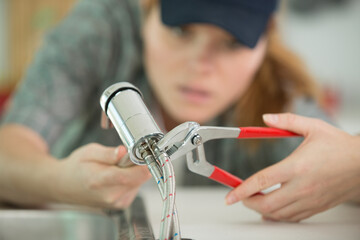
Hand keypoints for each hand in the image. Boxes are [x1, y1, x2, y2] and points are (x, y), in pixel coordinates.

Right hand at [56, 143, 150, 207]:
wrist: (66, 186)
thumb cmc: (77, 167)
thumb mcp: (89, 152)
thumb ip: (108, 153)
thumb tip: (124, 151)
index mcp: (100, 180)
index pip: (130, 175)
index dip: (142, 164)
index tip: (144, 154)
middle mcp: (110, 195)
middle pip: (139, 178)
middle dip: (137, 164)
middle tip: (125, 157)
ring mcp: (117, 202)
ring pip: (139, 182)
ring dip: (134, 172)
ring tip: (117, 168)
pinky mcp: (122, 204)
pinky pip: (136, 187)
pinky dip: (131, 179)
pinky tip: (118, 177)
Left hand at [225, 113, 359, 221]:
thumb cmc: (339, 146)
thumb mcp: (313, 126)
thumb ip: (286, 120)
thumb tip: (265, 118)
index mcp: (297, 166)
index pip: (263, 181)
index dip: (242, 190)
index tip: (229, 196)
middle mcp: (302, 186)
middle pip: (267, 204)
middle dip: (248, 202)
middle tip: (240, 196)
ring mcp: (310, 199)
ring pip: (278, 214)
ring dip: (260, 210)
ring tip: (252, 201)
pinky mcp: (316, 207)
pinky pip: (292, 217)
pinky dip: (277, 216)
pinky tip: (270, 211)